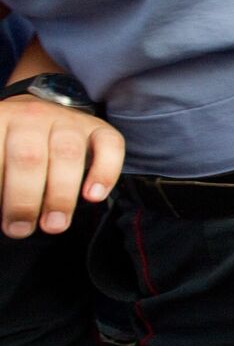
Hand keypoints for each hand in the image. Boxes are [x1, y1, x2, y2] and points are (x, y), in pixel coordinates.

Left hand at [1, 96, 123, 237]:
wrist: (35, 116)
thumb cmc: (10, 147)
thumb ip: (0, 177)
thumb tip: (2, 208)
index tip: (2, 218)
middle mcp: (32, 116)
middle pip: (30, 156)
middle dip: (25, 200)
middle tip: (22, 229)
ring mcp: (67, 119)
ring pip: (67, 153)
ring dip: (60, 195)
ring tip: (55, 224)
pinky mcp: (98, 127)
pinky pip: (109, 145)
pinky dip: (105, 173)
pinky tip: (94, 196)